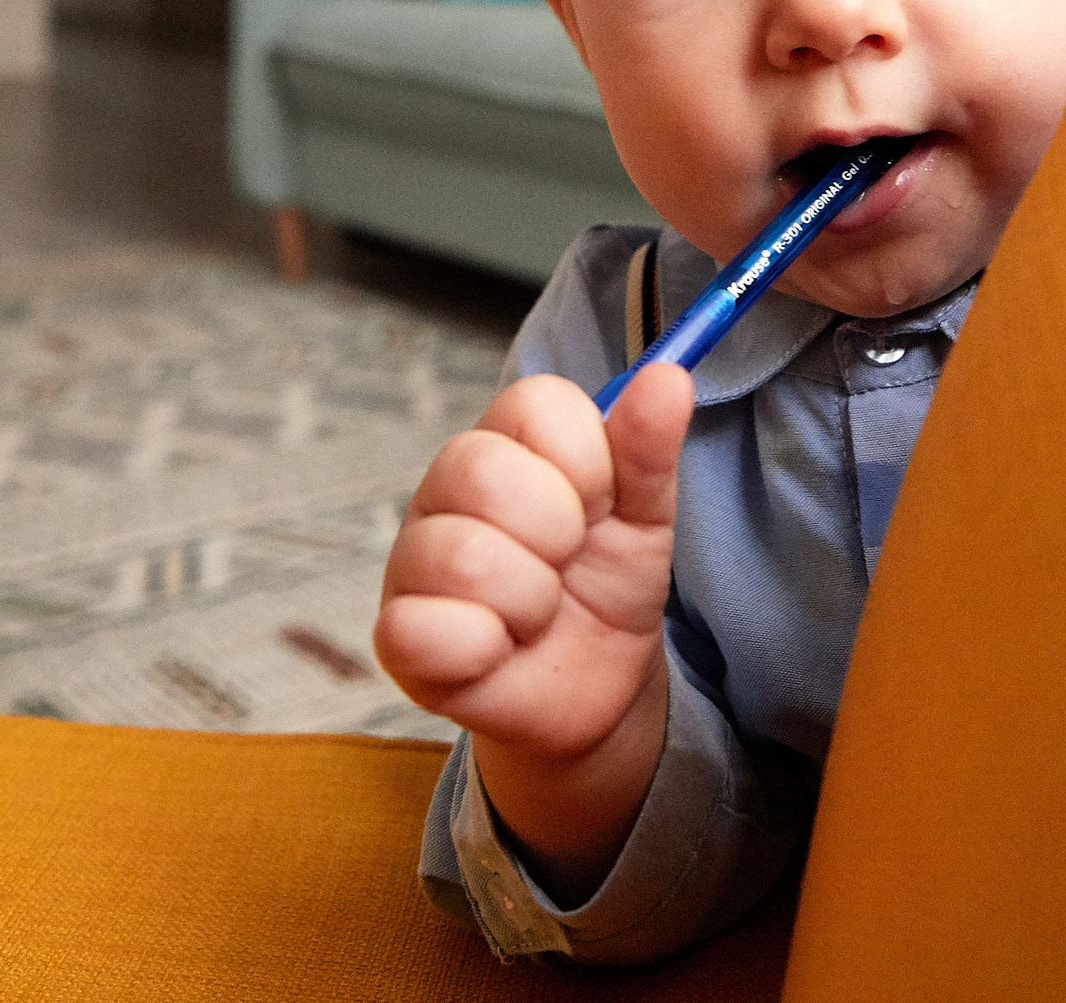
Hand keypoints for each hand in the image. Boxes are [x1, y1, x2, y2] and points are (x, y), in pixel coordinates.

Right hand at [376, 363, 694, 886]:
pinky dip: (483, 648)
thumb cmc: (607, 585)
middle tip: (567, 564)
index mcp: (504, 444)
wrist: (599, 687)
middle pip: (485, 472)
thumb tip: (668, 379)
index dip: (587, 461)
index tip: (602, 504)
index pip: (534, 402)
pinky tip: (499, 649)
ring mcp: (413, 561)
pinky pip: (420, 629)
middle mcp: (444, 491)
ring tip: (538, 614)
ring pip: (464, 556)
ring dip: (532, 601)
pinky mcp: (398, 637)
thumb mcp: (646, 514)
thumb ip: (648, 447)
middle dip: (559, 534)